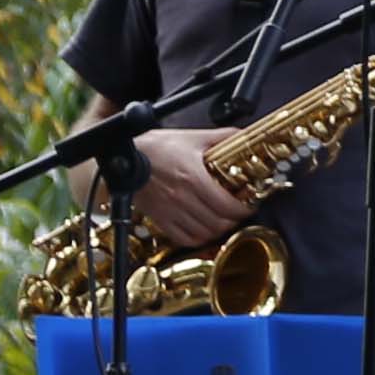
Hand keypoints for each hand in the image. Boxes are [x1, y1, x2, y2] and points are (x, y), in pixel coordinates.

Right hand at [132, 123, 245, 248]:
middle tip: (237, 212)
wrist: (126, 156)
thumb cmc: (157, 147)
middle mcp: (182, 198)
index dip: (243, 209)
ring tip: (222, 220)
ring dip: (217, 230)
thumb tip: (243, 135)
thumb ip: (222, 136)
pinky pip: (183, 239)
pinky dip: (197, 238)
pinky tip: (203, 229)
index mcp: (194, 178)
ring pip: (203, 234)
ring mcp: (170, 211)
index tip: (248, 205)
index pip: (227, 206)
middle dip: (233, 220)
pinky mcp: (159, 219)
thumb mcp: (193, 137)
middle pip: (218, 223)